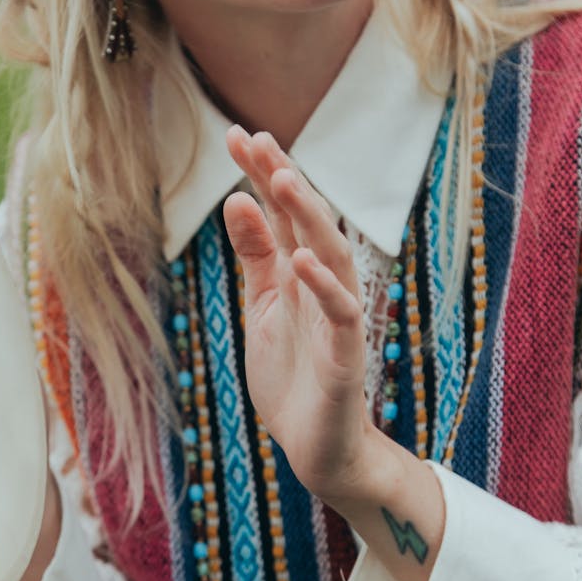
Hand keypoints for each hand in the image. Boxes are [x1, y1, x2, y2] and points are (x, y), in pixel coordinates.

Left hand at [223, 126, 384, 504]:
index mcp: (297, 273)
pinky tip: (301, 258)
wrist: (316, 446)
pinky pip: (340, 314)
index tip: (236, 133)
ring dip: (307, 218)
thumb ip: (256, 257)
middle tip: (255, 138)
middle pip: (306, 222)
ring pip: (329, 255)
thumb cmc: (291, 375)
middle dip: (282, 178)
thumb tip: (237, 201)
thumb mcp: (263, 307)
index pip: (281, 214)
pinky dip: (323, 286)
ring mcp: (336, 318)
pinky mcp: (345, 356)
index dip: (261, 174)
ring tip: (280, 178)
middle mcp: (321, 286)